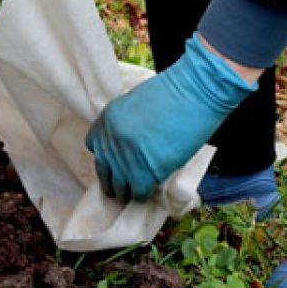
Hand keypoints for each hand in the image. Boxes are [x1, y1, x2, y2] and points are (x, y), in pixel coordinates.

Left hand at [85, 34, 256, 202]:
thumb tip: (128, 144)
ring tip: (137, 191)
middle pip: (103, 171)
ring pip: (119, 187)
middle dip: (114, 179)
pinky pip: (138, 193)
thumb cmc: (172, 92)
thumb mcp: (135, 103)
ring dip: (128, 190)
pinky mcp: (144, 173)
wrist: (193, 93)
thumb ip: (125, 123)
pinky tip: (151, 190)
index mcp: (106, 120)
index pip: (94, 146)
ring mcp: (125, 159)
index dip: (106, 156)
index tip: (117, 161)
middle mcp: (110, 141)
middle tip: (125, 183)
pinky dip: (144, 194)